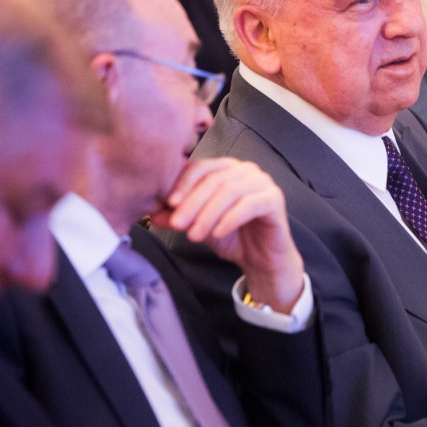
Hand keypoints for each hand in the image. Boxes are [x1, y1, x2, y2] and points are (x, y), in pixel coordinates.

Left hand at [150, 157, 304, 313]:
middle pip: (214, 179)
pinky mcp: (275, 199)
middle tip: (177, 224)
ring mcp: (263, 182)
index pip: (201, 167)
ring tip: (195, 235)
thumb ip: (178, 217)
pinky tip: (217, 233)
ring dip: (208, 214)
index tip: (168, 205)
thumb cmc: (231, 237)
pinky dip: (230, 219)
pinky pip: (249, 204)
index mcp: (226, 168)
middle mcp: (246, 170)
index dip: (183, 184)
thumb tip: (152, 213)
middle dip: (192, 203)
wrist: (260, 259)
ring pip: (230, 191)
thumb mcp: (198, 225)